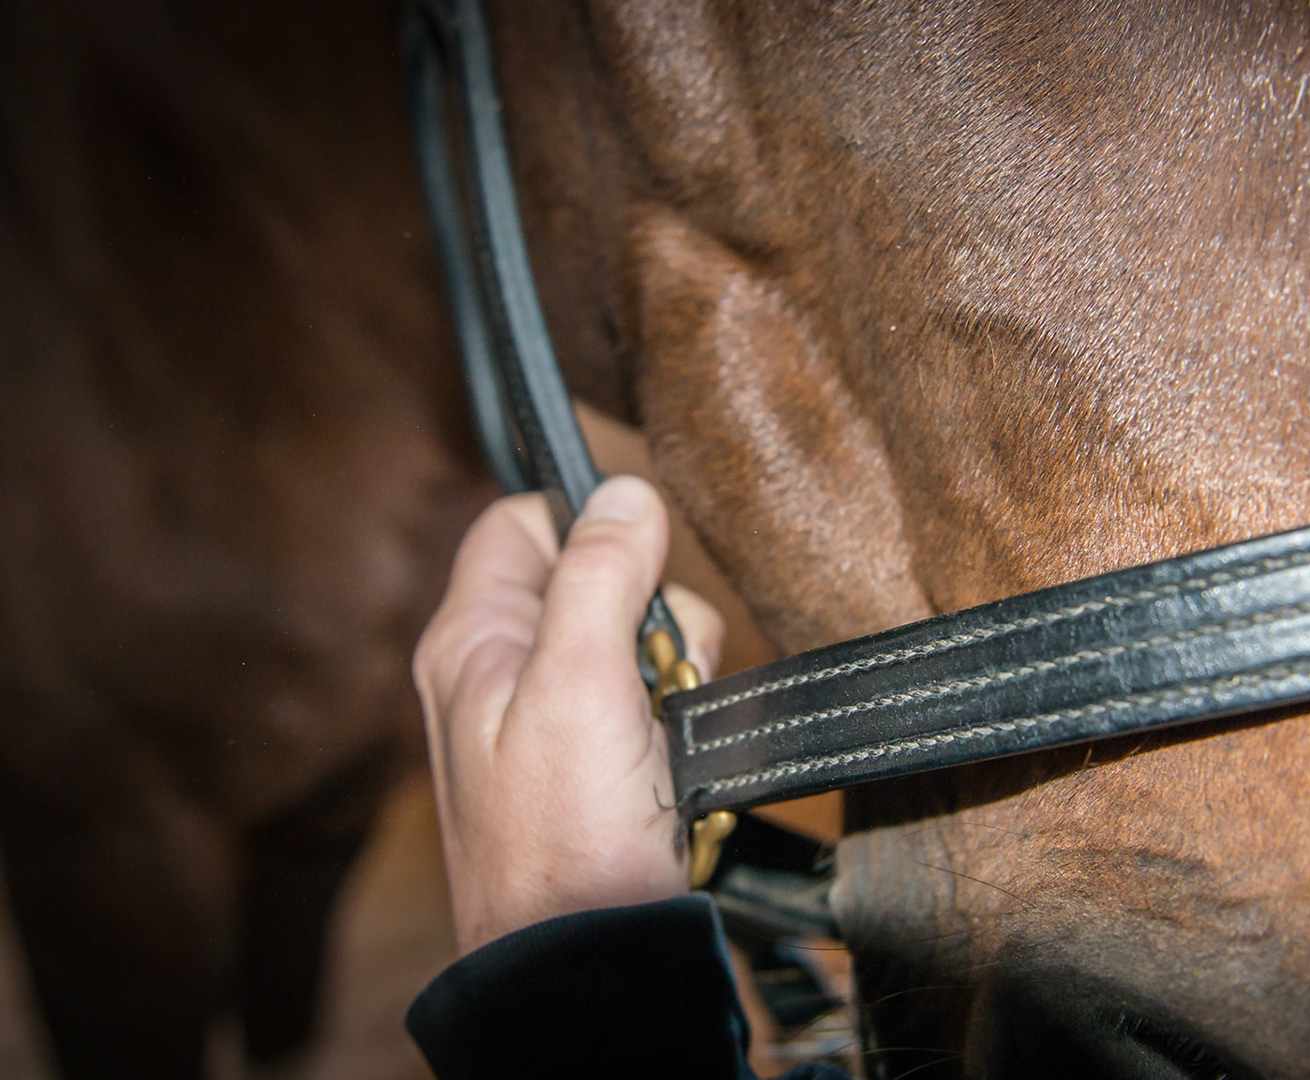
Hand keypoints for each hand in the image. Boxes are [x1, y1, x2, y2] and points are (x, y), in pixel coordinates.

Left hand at [413, 476, 723, 953]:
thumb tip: (625, 490)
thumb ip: (599, 576)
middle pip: (600, 579)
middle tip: (657, 673)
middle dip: (655, 616)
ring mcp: (558, 720)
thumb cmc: (562, 841)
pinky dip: (682, 725)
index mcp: (474, 641)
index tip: (639, 564)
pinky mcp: (604, 763)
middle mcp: (508, 672)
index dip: (587, 524)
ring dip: (678, 676)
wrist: (587, 961)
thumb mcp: (578, 685)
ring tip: (665, 737)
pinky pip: (658, 705)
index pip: (523, 522)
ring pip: (642, 643)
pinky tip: (676, 767)